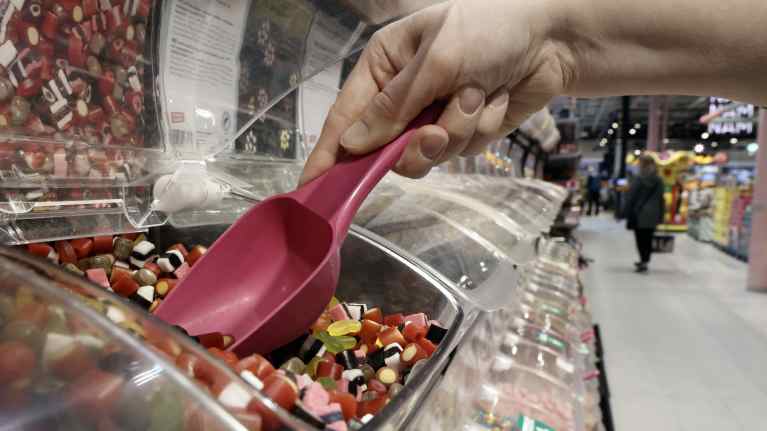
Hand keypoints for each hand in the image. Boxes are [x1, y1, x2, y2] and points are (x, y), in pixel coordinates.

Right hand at [299, 0, 571, 183]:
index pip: (346, 117)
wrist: (554, 37)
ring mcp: (434, 115)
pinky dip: (480, 125)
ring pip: (426, 155)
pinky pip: (460, 149)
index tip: (312, 188)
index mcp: (384, 66)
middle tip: (436, 131)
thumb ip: (393, 107)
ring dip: (457, 129)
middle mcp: (403, 94)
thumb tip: (351, 145)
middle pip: (386, 148)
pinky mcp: (464, 130)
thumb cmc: (489, 29)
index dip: (329, 154)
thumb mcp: (435, 61)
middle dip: (416, 143)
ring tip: (477, 95)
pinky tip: (496, 97)